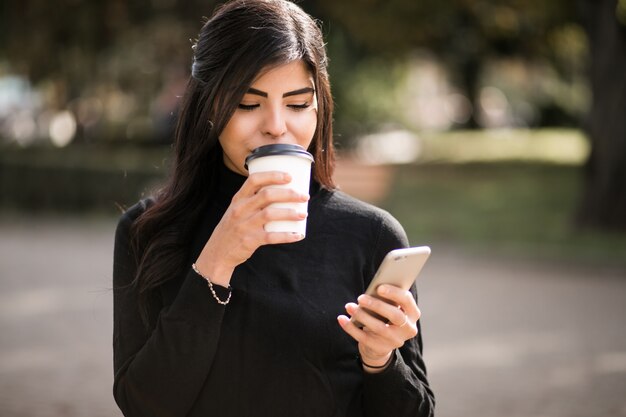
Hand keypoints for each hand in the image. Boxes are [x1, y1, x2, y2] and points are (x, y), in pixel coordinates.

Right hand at [195, 171, 308, 285]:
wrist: (217, 253)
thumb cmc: (233, 228)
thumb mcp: (237, 210)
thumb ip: (253, 201)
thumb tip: (282, 193)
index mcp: (238, 199)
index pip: (254, 180)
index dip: (273, 176)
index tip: (289, 176)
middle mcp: (240, 210)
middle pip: (267, 195)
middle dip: (289, 194)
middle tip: (304, 196)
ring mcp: (244, 225)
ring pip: (270, 214)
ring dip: (290, 213)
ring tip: (303, 214)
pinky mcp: (250, 240)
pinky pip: (272, 237)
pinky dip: (287, 236)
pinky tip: (298, 235)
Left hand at [337, 285, 419, 371]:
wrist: (380, 344)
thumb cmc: (384, 317)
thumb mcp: (389, 308)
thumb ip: (386, 299)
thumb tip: (371, 290)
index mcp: (412, 314)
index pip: (407, 300)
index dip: (394, 293)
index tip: (379, 287)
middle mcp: (408, 328)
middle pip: (395, 315)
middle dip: (377, 305)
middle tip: (360, 298)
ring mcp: (395, 341)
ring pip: (378, 328)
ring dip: (362, 315)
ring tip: (349, 306)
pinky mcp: (380, 349)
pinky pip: (364, 338)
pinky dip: (351, 328)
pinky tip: (342, 319)